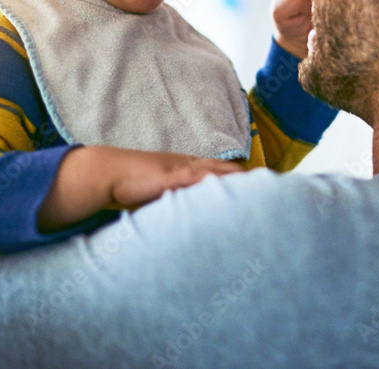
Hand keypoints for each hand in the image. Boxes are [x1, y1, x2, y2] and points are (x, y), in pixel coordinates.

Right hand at [38, 146, 242, 231]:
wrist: (107, 172)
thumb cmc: (128, 184)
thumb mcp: (155, 191)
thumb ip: (170, 200)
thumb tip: (179, 215)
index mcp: (184, 167)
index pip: (217, 169)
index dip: (237, 175)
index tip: (258, 181)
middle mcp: (186, 164)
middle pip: (222, 168)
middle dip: (245, 175)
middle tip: (270, 182)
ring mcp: (180, 169)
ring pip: (215, 170)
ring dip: (236, 177)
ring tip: (259, 184)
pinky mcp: (171, 176)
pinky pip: (198, 177)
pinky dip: (214, 180)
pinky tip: (229, 185)